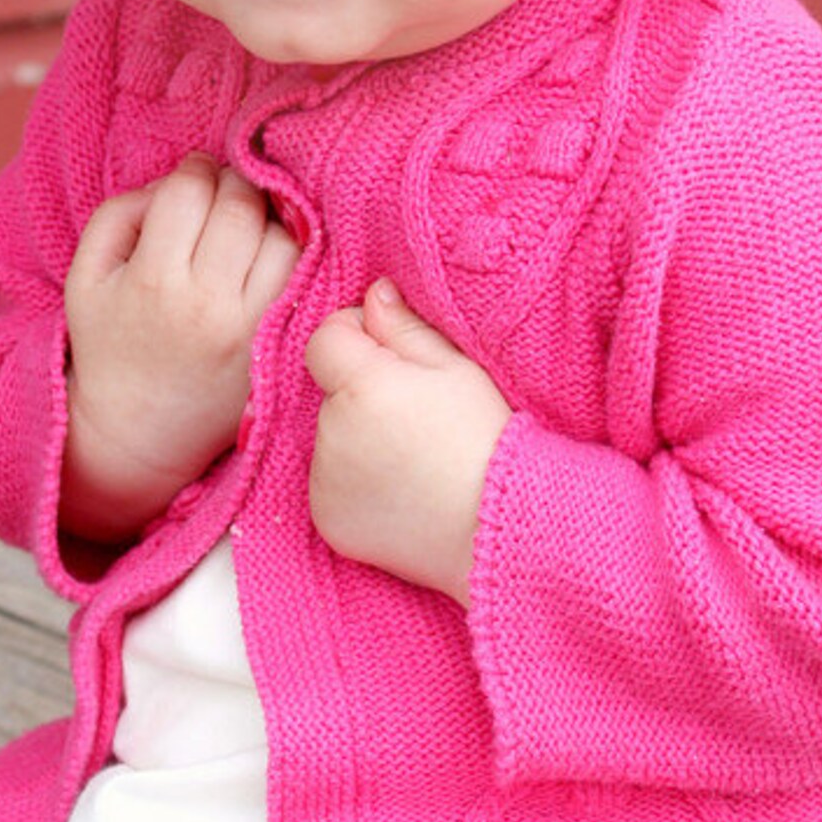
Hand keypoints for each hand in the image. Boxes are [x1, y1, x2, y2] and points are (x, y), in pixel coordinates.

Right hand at [62, 155, 299, 540]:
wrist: (138, 433)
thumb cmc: (109, 343)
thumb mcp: (87, 276)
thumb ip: (120, 214)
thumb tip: (176, 181)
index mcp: (153, 281)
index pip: (187, 192)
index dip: (193, 170)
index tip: (193, 176)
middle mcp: (208, 304)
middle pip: (240, 206)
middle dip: (233, 183)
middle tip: (223, 192)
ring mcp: (251, 326)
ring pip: (282, 237)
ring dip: (267, 216)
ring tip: (245, 224)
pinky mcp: (278, 343)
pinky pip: (304, 275)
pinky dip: (292, 252)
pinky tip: (267, 254)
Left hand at [305, 279, 511, 603]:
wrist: (497, 526)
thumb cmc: (486, 439)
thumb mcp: (456, 368)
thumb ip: (404, 328)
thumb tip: (373, 295)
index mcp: (361, 387)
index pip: (325, 339)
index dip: (359, 339)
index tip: (398, 361)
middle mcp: (331, 434)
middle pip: (329, 393)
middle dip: (362, 394)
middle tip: (418, 418)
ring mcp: (324, 483)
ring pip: (330, 439)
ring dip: (357, 439)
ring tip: (414, 459)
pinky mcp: (326, 520)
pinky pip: (330, 484)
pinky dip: (355, 483)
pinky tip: (400, 490)